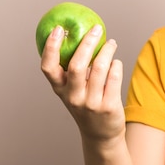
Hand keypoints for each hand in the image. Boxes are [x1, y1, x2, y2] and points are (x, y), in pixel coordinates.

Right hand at [40, 24, 124, 144]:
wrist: (100, 135)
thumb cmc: (86, 104)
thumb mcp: (73, 90)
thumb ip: (74, 69)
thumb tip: (82, 35)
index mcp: (60, 89)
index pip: (48, 67)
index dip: (51, 47)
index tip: (58, 29)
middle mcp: (73, 97)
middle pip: (77, 65)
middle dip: (87, 42)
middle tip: (96, 29)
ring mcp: (91, 103)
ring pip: (100, 67)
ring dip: (107, 50)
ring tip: (111, 43)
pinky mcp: (108, 106)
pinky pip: (114, 76)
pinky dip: (116, 64)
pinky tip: (116, 62)